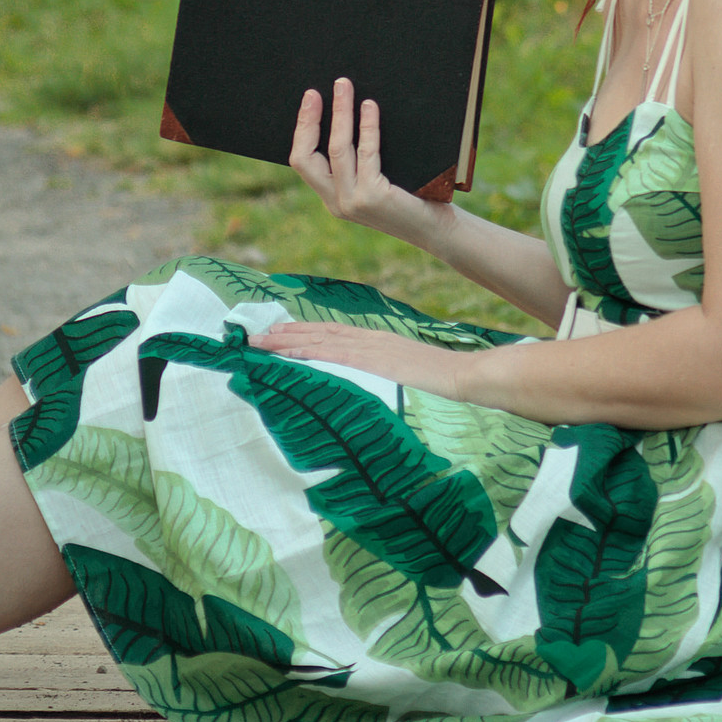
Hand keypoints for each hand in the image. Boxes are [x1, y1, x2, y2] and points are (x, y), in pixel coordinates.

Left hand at [247, 320, 463, 399]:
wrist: (466, 377)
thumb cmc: (444, 385)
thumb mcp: (410, 379)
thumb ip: (390, 379)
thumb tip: (373, 389)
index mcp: (380, 343)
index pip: (334, 334)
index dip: (304, 332)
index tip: (279, 334)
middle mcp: (371, 340)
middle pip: (321, 332)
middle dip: (286, 334)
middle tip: (255, 336)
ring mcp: (371, 349)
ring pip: (320, 339)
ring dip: (287, 340)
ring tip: (260, 341)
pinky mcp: (373, 362)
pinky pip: (332, 354)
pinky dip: (306, 350)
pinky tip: (286, 351)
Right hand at [289, 79, 447, 245]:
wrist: (437, 230)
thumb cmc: (412, 199)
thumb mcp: (375, 184)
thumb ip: (359, 164)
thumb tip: (351, 112)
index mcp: (333, 198)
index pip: (302, 161)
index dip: (303, 128)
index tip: (310, 100)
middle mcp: (337, 203)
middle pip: (306, 157)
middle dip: (309, 119)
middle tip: (318, 90)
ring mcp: (353, 202)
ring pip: (337, 149)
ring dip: (340, 113)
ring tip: (344, 87)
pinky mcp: (374, 197)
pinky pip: (367, 153)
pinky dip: (367, 126)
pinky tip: (370, 107)